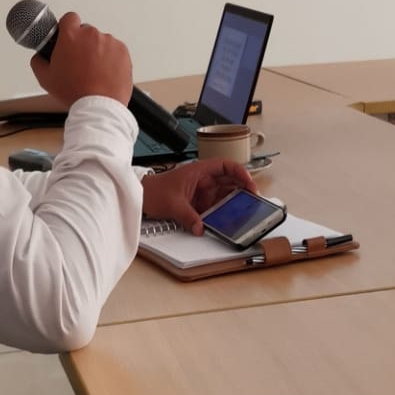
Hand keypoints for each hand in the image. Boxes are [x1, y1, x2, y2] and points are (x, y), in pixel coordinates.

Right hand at [29, 11, 132, 108]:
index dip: (67, 27)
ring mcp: (109, 41)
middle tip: (79, 62)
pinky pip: (114, 50)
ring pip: (101, 42)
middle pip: (85, 32)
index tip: (67, 36)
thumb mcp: (45, 78)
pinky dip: (111, 58)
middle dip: (82, 43)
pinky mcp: (122, 51)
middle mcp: (91, 34)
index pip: (69, 18)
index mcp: (70, 36)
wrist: (99, 105)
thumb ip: (38, 61)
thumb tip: (39, 56)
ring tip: (93, 72)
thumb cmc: (74, 92)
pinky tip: (104, 73)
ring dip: (97, 52)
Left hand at [142, 159, 256, 234]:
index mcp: (199, 170)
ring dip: (234, 203)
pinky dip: (222, 214)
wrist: (141, 197)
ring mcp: (202, 192)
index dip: (240, 172)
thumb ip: (188, 217)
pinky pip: (215, 208)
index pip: (225, 166)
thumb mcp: (173, 204)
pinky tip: (228, 220)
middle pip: (229, 182)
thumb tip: (201, 228)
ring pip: (224, 196)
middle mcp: (204, 180)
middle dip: (242, 189)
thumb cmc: (154, 190)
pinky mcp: (200, 204)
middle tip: (253, 200)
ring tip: (244, 212)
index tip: (249, 183)